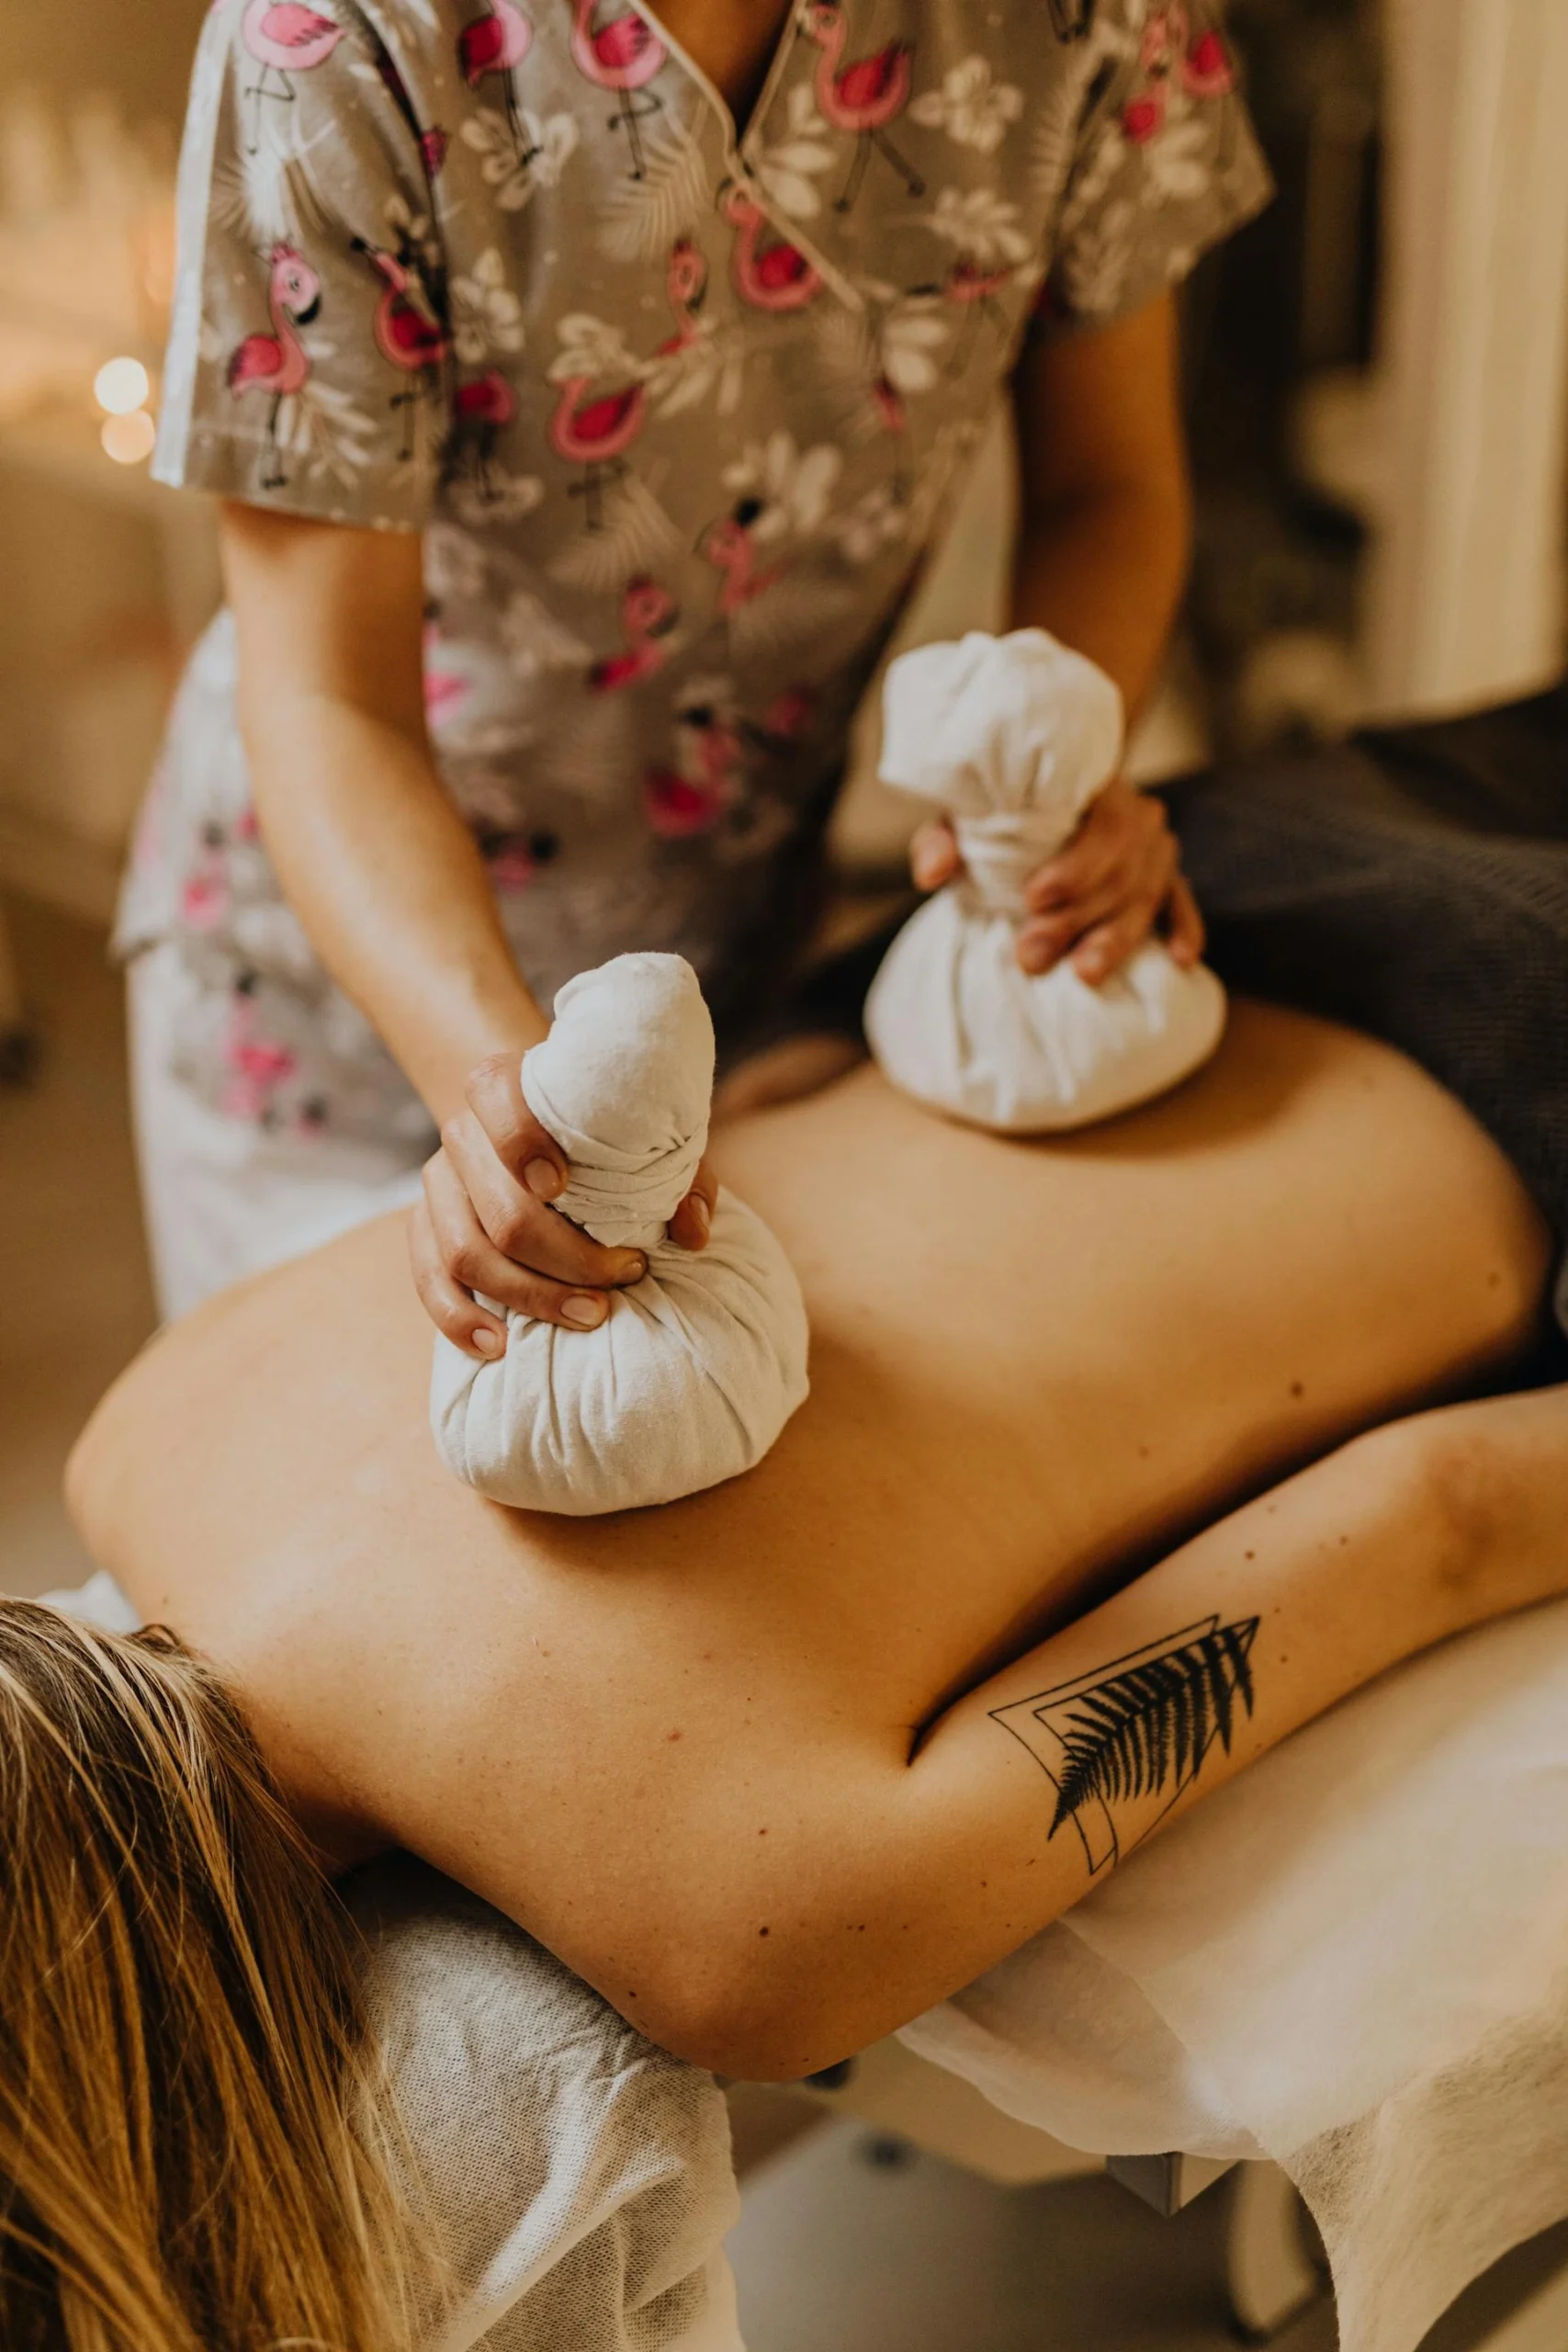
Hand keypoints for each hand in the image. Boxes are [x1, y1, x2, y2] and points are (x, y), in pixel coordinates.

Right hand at [408, 1052, 718, 1356]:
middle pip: (500, 1207)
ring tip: (586, 1315)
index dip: (521, 1143)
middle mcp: (462, 1134)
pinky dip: (459, 1318)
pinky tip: (498, 1345)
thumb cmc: (600, 1136)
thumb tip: (691, 1233)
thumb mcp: (646, 1140)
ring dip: (528, 1294)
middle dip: (564, 1256)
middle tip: (621, 1279)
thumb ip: (677, 1177)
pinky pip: (428, 1280)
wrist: (535, 1129)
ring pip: (464, 1252)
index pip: (494, 1099)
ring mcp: (439, 1185)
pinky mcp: (425, 1229)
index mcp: (502, 1088)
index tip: (562, 1187)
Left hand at [909, 775, 1203, 982]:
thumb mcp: (967, 816)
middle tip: (1032, 956)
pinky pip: (1182, 901)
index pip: (1103, 826)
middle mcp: (1137, 815)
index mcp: (1094, 787)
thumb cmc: (1004, 812)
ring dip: (1116, 938)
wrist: (1048, 795)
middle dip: (1077, 919)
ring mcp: (1156, 848)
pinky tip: (1179, 959)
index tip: (1031, 898)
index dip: (1075, 867)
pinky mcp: (1166, 878)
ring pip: (1147, 895)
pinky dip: (1185, 927)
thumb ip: (944, 838)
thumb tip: (931, 874)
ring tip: (1084, 974)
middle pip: (1121, 872)